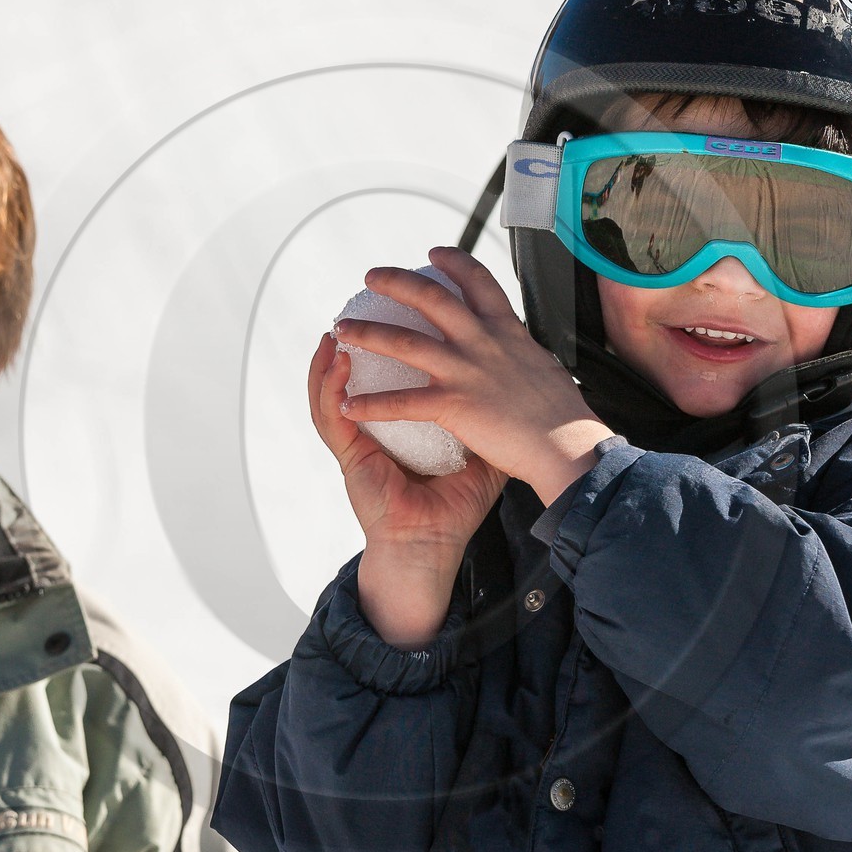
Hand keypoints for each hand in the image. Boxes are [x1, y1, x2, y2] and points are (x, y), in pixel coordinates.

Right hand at [309, 330, 506, 646]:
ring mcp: (361, 440)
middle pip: (357, 374)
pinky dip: (329, 387)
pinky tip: (336, 364)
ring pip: (332, 391)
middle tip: (357, 307)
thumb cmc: (454, 507)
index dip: (387, 342)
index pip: (390, 378)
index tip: (399, 311)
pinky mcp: (350, 455)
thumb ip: (492, 421)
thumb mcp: (482, 455)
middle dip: (354, 336)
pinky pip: (330, 416)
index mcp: (406, 423)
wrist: (434, 544)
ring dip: (329, 358)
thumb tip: (522, 391)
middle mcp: (379, 427)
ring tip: (334, 330)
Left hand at [331, 247, 613, 505]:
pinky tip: (349, 404)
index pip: (478, 280)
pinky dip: (371, 404)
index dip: (454, 261)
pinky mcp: (455, 404)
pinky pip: (402, 402)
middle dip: (395, 282)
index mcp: (507, 331)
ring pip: (405, 341)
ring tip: (342, 329)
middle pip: (431, 297)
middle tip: (371, 278)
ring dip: (367, 333)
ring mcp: (467, 371)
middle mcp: (483, 342)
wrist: (568, 445)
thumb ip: (519, 354)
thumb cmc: (561, 417)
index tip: (434, 253)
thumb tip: (517, 354)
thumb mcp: (543, 366)